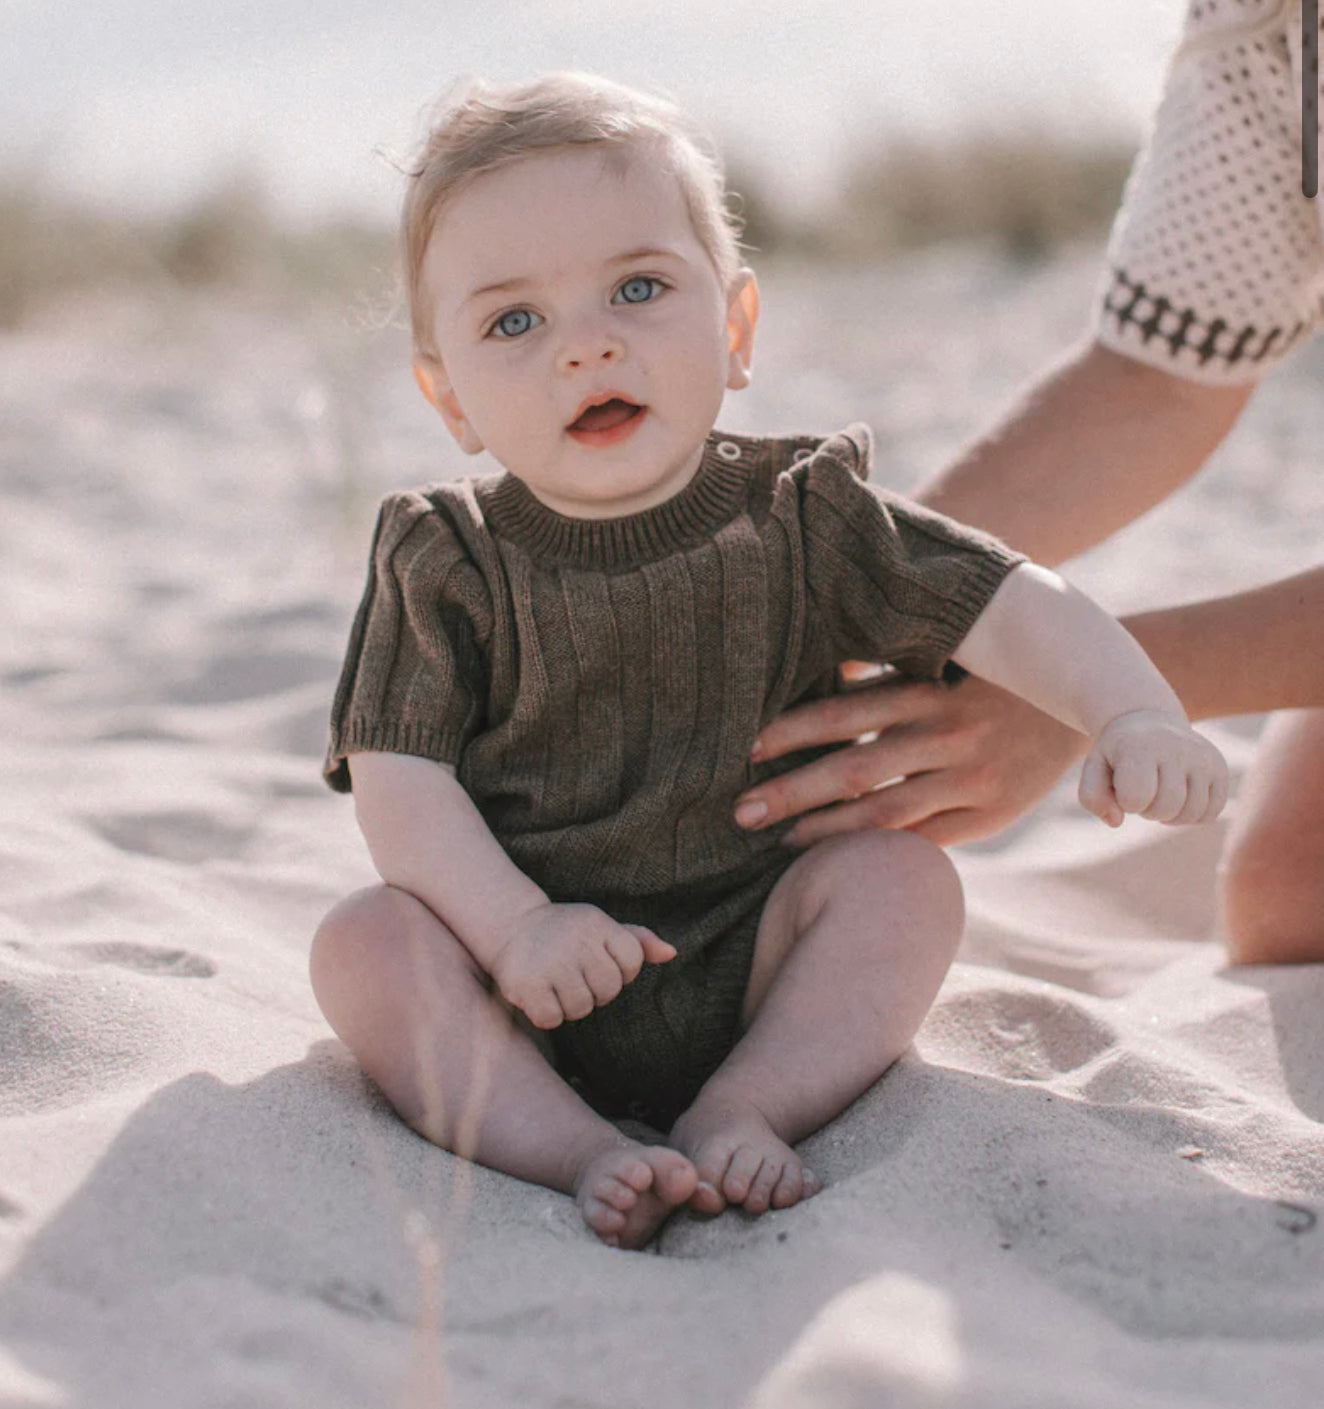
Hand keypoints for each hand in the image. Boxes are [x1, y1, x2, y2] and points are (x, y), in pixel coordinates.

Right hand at [488, 902, 675, 1029]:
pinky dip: (548, 1015)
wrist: (512, 925)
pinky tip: (541, 995)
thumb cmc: (567, 932)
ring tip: (558, 985)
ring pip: (582, 1008)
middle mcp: (576, 941)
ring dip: (571, 1005)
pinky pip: (553, 1019)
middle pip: (609, 990)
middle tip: (576, 977)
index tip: (599, 964)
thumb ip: (638, 941)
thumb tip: (672, 953)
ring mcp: (551, 962)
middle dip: (596, 991)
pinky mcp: (526, 983)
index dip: (621, 971)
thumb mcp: (601, 928)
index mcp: (598, 924)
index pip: (632, 961)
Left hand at [736, 672, 1087, 846]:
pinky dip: (880, 852)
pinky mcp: (992, 814)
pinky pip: (925, 840)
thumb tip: (822, 669)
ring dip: (825, 832)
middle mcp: (947, 736)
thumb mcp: (946, 659)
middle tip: (739, 812)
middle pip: (854, 769)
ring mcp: (971, 780)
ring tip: (776, 842)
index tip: (747, 747)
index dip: (793, 731)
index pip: (846, 713)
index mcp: (929, 691)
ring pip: (885, 815)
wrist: (1084, 701)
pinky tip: (841, 862)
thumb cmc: (992, 676)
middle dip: (792, 792)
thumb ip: (886, 669)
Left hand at [1078, 709, 1228, 827]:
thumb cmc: (1118, 753)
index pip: (1135, 797)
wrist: (1148, 722)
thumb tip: (1116, 821)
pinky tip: (1178, 798)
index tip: (1122, 785)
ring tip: (1159, 794)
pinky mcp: (1220, 768)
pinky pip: (1211, 813)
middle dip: (1148, 810)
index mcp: (1141, 746)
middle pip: (1166, 808)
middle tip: (1142, 791)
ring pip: (1191, 813)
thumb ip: (1092, 798)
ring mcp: (1203, 757)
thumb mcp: (1094, 768)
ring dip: (1170, 815)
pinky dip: (1191, 815)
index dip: (1125, 801)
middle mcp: (1177, 747)